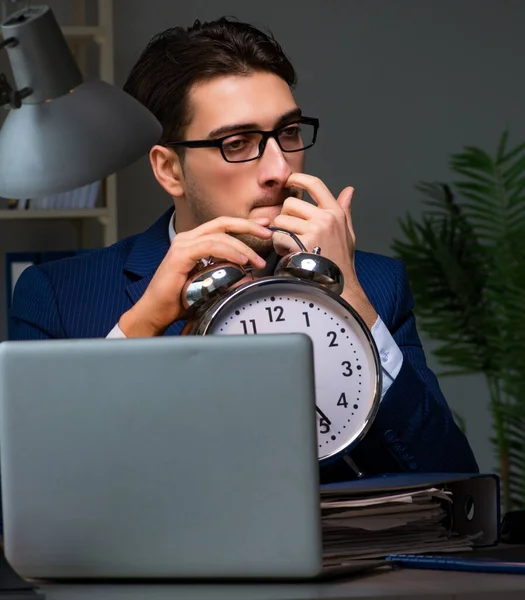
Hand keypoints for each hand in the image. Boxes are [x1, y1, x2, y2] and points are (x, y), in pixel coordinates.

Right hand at [119, 217, 272, 335]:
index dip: (244, 224)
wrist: (155, 313)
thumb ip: (224, 274)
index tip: (265, 225)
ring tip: (257, 261)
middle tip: (268, 232)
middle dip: (248, 226)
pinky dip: (228, 252)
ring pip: (220, 236)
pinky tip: (242, 261)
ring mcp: (182, 245)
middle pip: (223, 223)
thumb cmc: (180, 301)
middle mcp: (187, 238)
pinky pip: (210, 247)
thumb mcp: (209, 284)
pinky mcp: (180, 255)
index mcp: (194, 242)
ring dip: (243, 247)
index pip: (223, 226)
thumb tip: (248, 275)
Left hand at [272, 173, 377, 328]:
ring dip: (280, 233)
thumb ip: (345, 210)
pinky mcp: (302, 244)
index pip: (315, 184)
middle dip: (286, 217)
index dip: (299, 178)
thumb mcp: (347, 233)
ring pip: (281, 220)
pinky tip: (288, 254)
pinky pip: (278, 237)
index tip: (290, 181)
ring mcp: (313, 231)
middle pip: (291, 204)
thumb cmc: (341, 261)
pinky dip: (278, 246)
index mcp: (335, 212)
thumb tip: (349, 190)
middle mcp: (325, 218)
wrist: (340, 286)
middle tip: (291, 233)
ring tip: (290, 246)